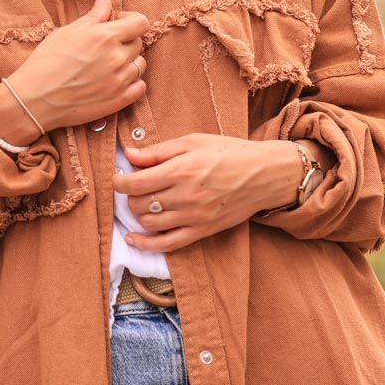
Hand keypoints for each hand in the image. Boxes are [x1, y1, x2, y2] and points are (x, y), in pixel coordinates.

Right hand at [0, 0, 148, 139]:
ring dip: (129, 62)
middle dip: (126, 41)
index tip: (119, 23)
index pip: (141, 22)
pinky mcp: (118, 100)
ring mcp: (120, 81)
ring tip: (109, 65)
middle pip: (138, 43)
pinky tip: (115, 81)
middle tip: (106, 47)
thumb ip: (93, 16)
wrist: (35, 99)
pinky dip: (132, 83)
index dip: (131, 20)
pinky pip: (140, 87)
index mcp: (105, 36)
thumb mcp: (67, 31)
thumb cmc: (46, 62)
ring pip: (140, 65)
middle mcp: (117, 58)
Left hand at [112, 133, 307, 252]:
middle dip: (129, 196)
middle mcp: (186, 196)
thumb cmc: (231, 152)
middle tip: (134, 187)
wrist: (266, 174)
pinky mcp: (202, 231)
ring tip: (141, 202)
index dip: (119, 182)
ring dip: (138, 214)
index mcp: (182, 170)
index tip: (117, 178)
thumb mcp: (194, 141)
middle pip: (139, 204)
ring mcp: (194, 217)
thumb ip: (159, 150)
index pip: (136, 183)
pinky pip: (168, 244)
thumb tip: (129, 153)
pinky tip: (133, 238)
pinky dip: (146, 244)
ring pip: (149, 223)